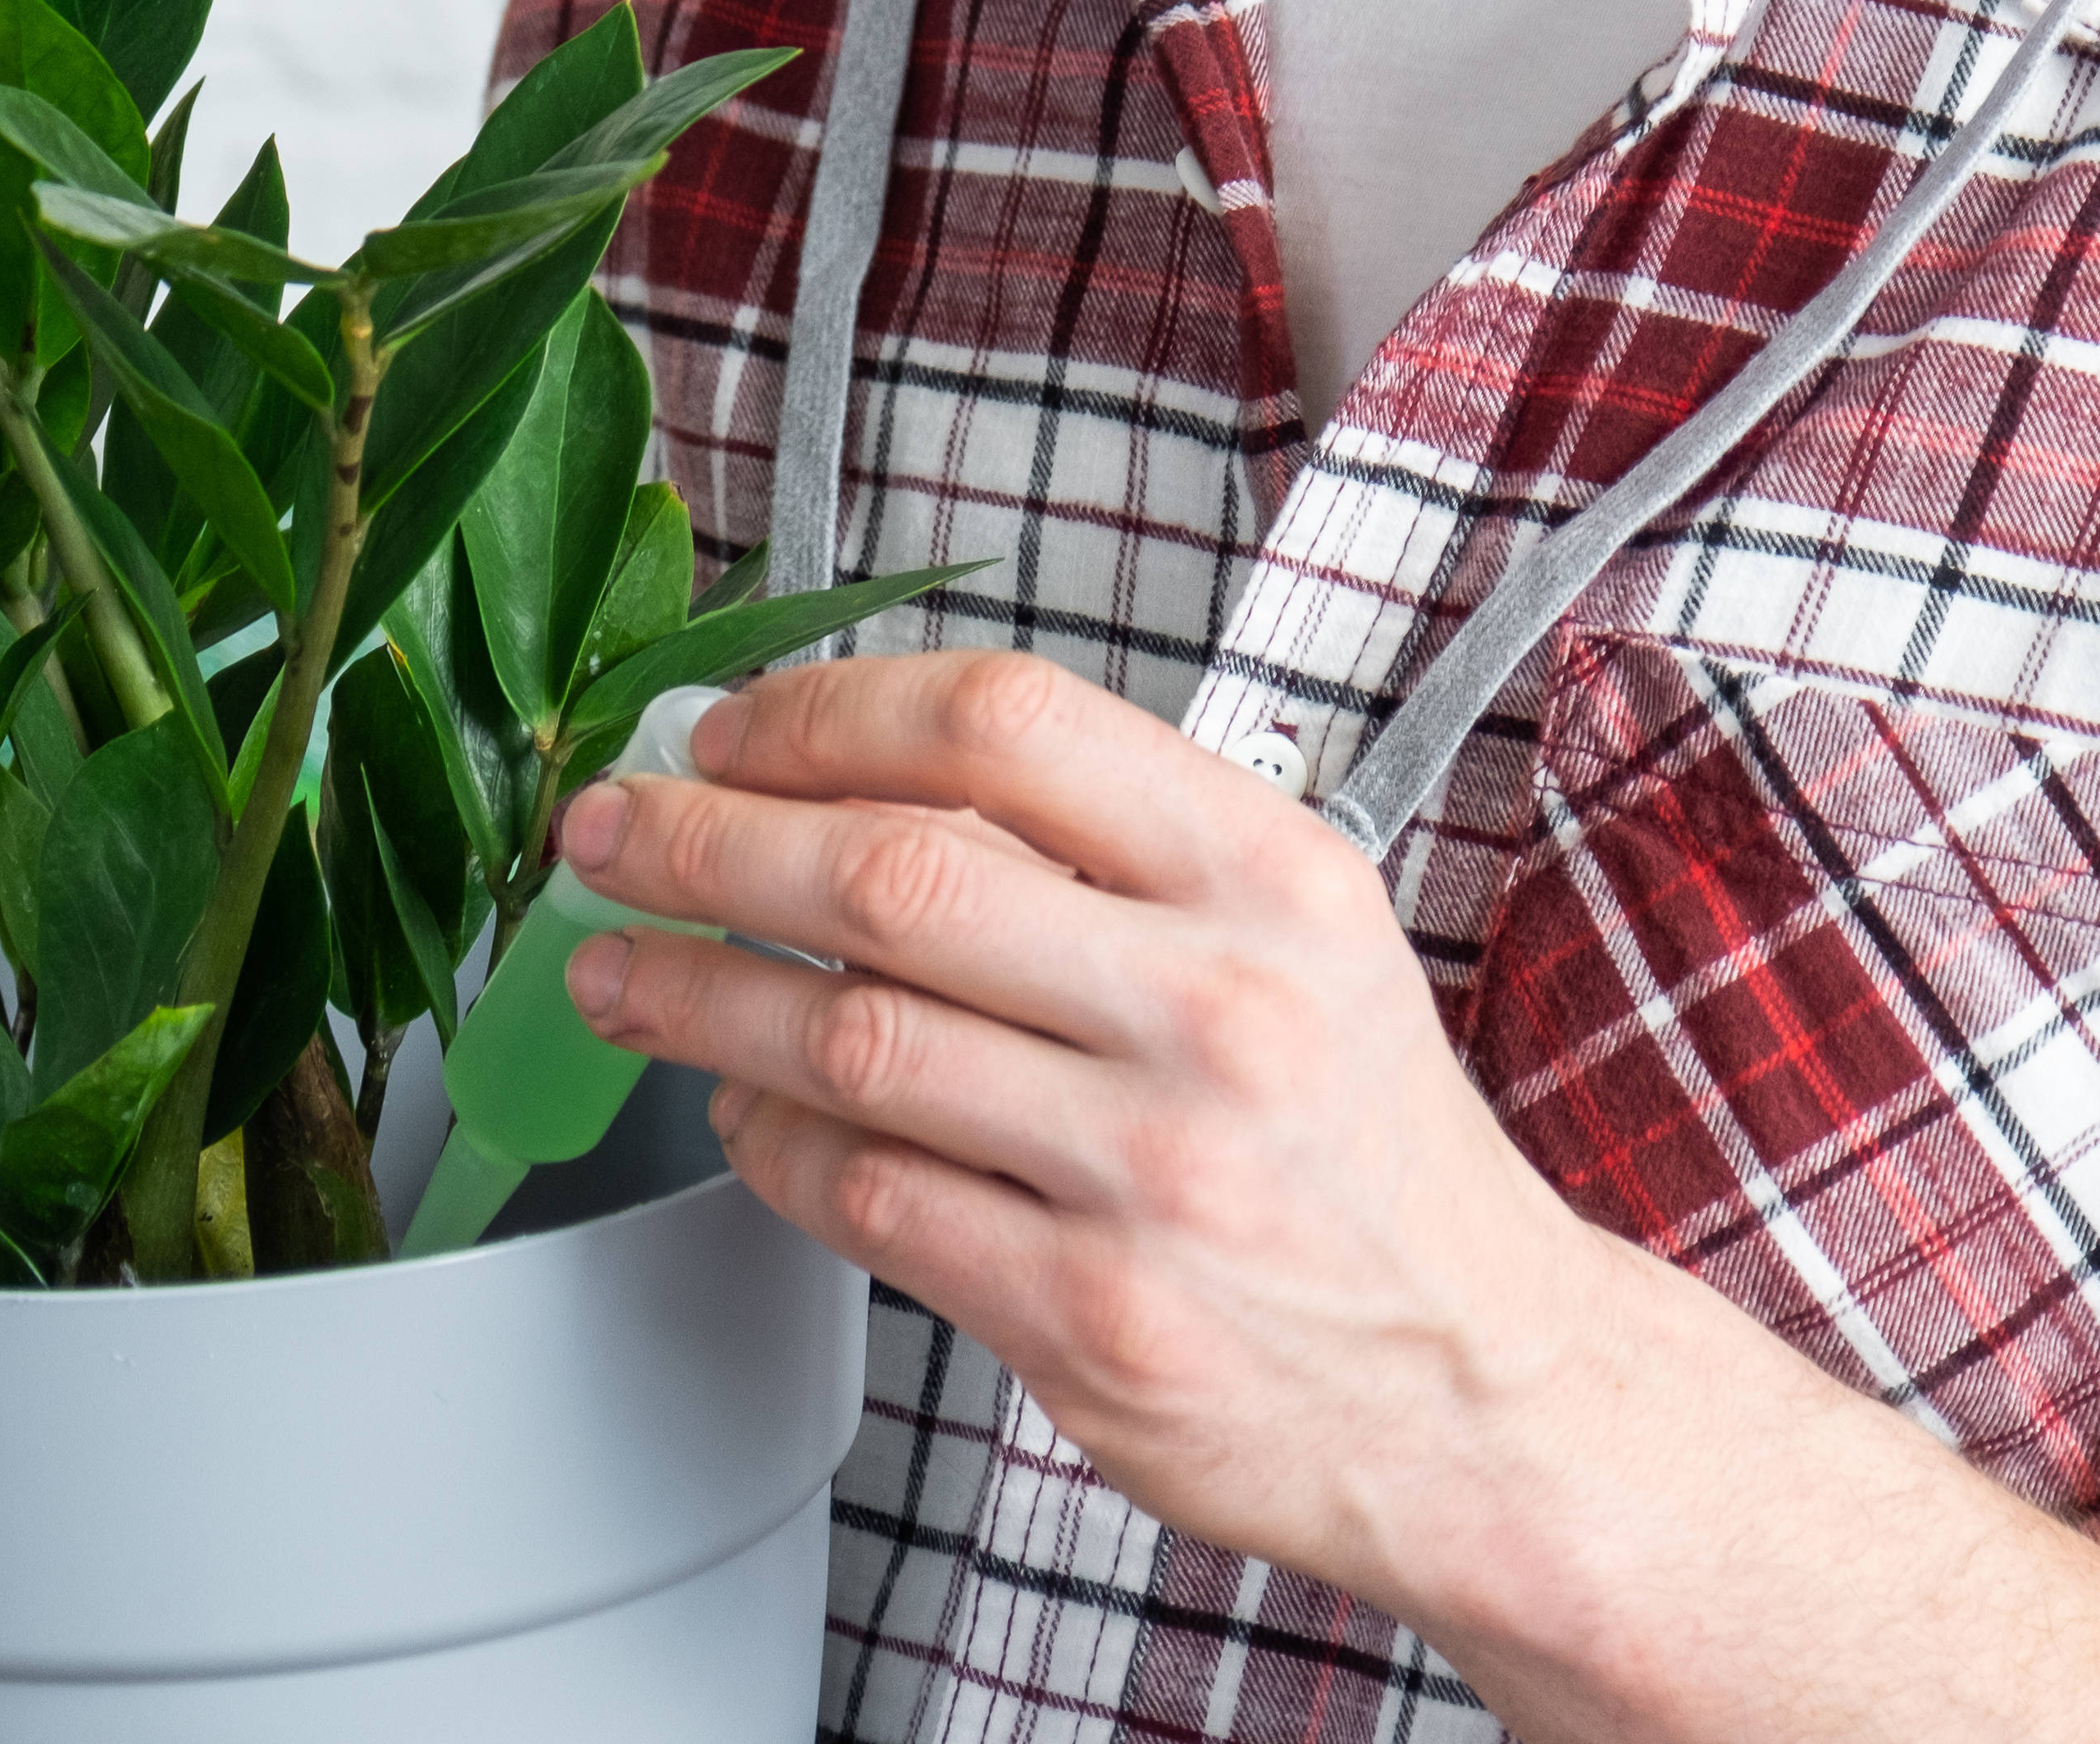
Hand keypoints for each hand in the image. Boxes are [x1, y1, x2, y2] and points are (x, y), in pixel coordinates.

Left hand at [556, 650, 2099, 1743]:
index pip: (1001, 722)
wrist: (1492, 1393)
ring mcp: (1155, 1171)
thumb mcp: (1289, 935)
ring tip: (619, 966)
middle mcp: (1216, 1006)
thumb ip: (1106, 846)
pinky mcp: (1093, 1317)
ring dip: (691, 991)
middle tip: (607, 828)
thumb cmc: (1363, 1151)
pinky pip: (862, 1195)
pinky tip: (737, 1104)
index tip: (726, 726)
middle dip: (703, 838)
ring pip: (844, 1038)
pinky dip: (765, 1139)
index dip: (823, 707)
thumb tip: (848, 764)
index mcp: (1266, 874)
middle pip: (888, 868)